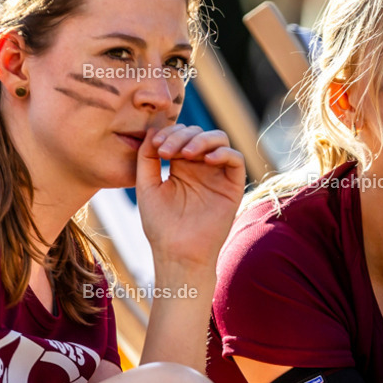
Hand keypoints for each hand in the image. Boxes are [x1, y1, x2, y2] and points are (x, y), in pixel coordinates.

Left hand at [135, 125, 245, 270]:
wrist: (177, 252)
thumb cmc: (160, 224)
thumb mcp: (147, 186)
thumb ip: (146, 157)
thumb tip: (151, 130)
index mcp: (182, 166)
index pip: (181, 135)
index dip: (170, 132)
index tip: (155, 144)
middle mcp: (201, 167)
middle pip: (199, 133)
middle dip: (181, 135)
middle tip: (166, 151)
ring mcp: (218, 175)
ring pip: (219, 139)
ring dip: (201, 139)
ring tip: (185, 154)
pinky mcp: (233, 186)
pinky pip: (236, 159)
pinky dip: (223, 153)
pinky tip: (205, 160)